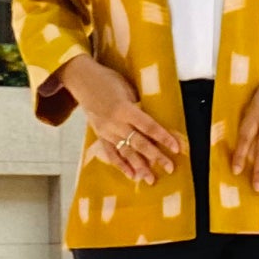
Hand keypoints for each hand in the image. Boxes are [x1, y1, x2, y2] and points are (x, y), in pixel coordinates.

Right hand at [58, 56, 179, 184]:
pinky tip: (132, 176)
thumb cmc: (108, 79)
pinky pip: (111, 153)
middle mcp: (116, 123)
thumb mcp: (127, 88)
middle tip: (169, 168)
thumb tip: (153, 122)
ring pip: (126, 152)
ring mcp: (106, 131)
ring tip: (151, 179)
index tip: (176, 148)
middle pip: (139, 143)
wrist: (82, 80)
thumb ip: (138, 106)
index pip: (148, 126)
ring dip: (139, 166)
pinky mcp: (99, 135)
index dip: (163, 137)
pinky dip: (121, 166)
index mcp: (124, 109)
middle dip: (156, 156)